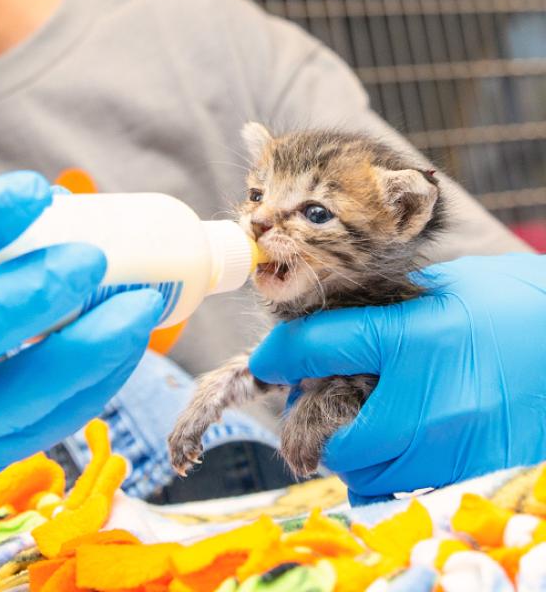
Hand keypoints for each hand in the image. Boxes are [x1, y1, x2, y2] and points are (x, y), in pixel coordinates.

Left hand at [249, 255, 545, 503]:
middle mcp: (431, 401)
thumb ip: (388, 304)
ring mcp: (456, 447)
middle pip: (340, 440)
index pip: (322, 346)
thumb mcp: (446, 285)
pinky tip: (396, 452)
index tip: (267, 362)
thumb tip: (337, 316)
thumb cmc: (514, 303)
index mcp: (415, 338)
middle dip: (317, 429)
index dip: (281, 354)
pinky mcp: (478, 475)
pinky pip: (410, 495)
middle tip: (316, 410)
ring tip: (358, 433)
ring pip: (372, 478)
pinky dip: (390, 479)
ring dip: (353, 459)